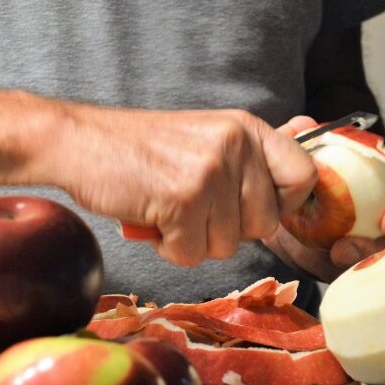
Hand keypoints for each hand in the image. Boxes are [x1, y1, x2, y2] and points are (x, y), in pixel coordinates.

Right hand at [54, 106, 317, 266]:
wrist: (79, 142)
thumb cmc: (140, 150)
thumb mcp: (205, 138)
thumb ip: (249, 157)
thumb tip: (304, 155)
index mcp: (246, 129)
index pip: (304, 175)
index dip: (284, 204)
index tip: (252, 207)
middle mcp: (235, 146)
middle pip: (265, 224)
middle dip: (228, 230)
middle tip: (193, 208)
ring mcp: (210, 173)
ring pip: (227, 246)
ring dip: (193, 240)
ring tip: (167, 209)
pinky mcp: (183, 201)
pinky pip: (191, 254)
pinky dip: (168, 248)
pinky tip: (152, 219)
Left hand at [262, 116, 384, 281]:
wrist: (271, 213)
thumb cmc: (295, 180)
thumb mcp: (294, 156)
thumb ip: (298, 138)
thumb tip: (304, 125)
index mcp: (382, 190)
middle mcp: (379, 220)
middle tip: (360, 242)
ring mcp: (362, 246)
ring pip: (376, 257)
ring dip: (361, 257)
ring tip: (338, 252)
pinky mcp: (342, 267)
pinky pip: (349, 274)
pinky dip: (340, 270)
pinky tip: (327, 260)